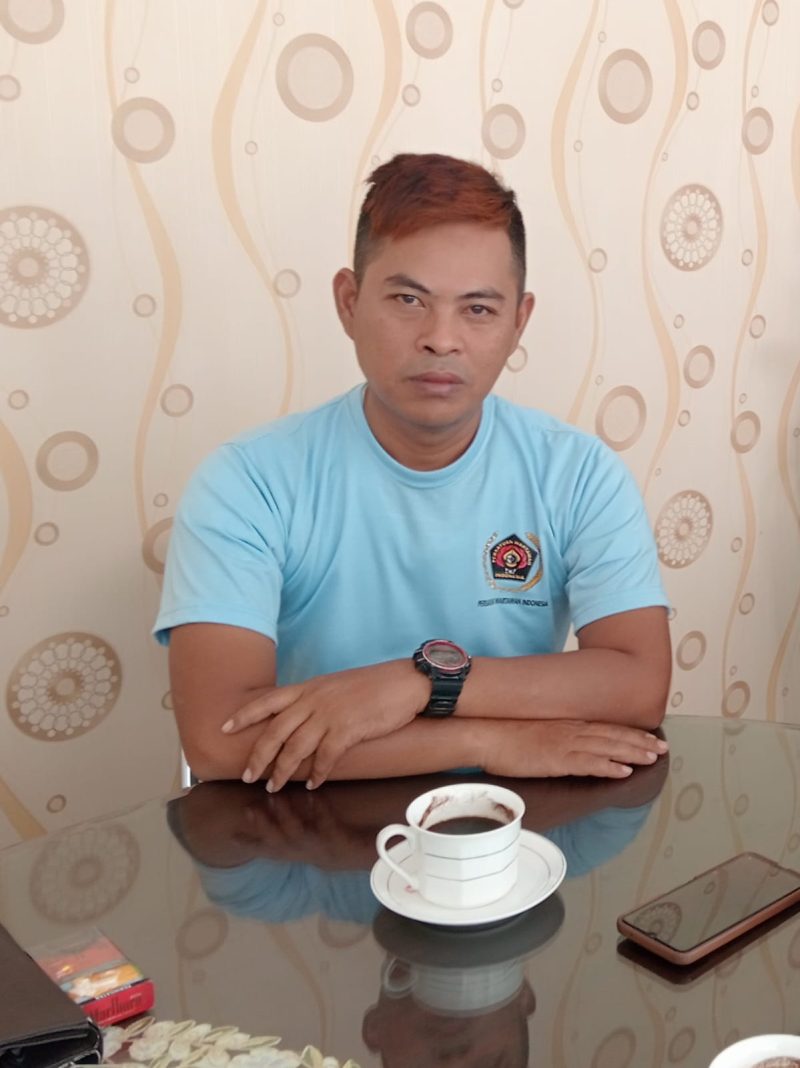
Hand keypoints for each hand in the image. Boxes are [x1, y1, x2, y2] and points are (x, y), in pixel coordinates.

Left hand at [222, 660, 428, 790]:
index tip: (224, 727)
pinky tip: (313, 784)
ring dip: (282, 771)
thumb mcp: (336, 686)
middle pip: (276, 730)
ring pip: (295, 747)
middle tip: (248, 776)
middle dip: (258, 756)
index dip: (244, 714)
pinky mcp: (348, 729)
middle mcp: (314, 700)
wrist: (405, 682)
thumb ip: (316, 700)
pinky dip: (317, 773)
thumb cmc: (374, 685)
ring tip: (274, 787)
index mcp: (309, 687)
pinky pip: (325, 757)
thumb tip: (301, 719)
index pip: (268, 700)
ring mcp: (330, 714)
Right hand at [478, 719, 667, 778]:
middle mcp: (570, 731)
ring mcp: (564, 744)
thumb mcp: (536, 731)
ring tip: (654, 757)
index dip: (630, 732)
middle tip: (663, 748)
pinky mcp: (556, 759)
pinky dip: (609, 767)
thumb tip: (567, 744)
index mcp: (566, 724)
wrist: (485, 734)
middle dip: (640, 742)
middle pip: (613, 735)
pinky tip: (625, 771)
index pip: (605, 727)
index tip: (650, 737)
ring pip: (607, 748)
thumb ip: (555, 736)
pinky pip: (588, 764)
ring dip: (633, 753)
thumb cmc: (504, 734)